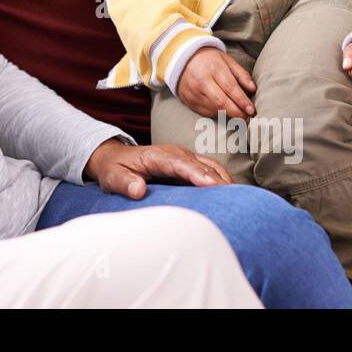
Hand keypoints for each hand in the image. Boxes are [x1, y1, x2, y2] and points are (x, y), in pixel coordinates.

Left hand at [83, 139, 231, 198]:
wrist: (115, 158)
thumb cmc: (115, 169)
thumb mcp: (113, 177)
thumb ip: (125, 183)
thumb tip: (138, 189)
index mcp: (157, 156)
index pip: (180, 164)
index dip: (197, 174)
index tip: (211, 185)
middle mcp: (174, 154)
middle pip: (200, 165)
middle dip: (217, 180)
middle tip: (233, 198)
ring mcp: (183, 157)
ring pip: (208, 166)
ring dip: (223, 179)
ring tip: (238, 198)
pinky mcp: (188, 164)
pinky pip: (209, 169)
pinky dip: (221, 179)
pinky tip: (230, 194)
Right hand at [178, 47, 255, 118]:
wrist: (182, 58)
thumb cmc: (209, 59)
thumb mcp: (227, 60)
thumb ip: (241, 74)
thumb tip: (253, 89)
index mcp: (213, 68)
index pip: (230, 88)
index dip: (242, 101)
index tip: (251, 110)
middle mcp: (201, 81)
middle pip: (221, 102)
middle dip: (236, 112)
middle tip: (247, 117)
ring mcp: (192, 92)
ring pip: (213, 109)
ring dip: (228, 114)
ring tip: (238, 115)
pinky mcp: (187, 100)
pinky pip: (204, 112)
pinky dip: (216, 113)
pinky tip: (224, 112)